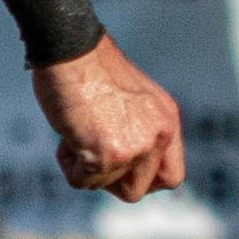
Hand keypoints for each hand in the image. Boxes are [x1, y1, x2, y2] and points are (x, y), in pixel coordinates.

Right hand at [33, 36, 186, 203]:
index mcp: (166, 120)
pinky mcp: (107, 155)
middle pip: (137, 190)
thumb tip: (126, 164)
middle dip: (109, 180)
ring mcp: (134, 148)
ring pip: (104, 185)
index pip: (171, 177)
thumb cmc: (91, 68)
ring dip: (85, 167)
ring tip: (76, 132)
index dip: (144, 181)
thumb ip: (138, 130)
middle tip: (90, 155)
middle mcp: (157, 136)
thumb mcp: (132, 100)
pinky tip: (67, 136)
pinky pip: (81, 181)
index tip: (121, 171)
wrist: (71, 49)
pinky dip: (68, 165)